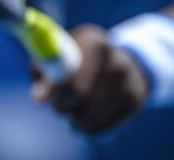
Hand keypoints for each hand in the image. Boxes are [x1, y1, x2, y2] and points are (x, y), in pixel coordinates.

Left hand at [32, 24, 148, 133]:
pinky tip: (92, 114)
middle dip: (63, 105)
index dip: (57, 92)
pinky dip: (89, 128)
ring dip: (76, 119)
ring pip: (88, 119)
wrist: (128, 66)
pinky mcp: (134, 103)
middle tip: (60, 105)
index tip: (47, 97)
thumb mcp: (62, 56)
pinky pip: (100, 129)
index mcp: (94, 43)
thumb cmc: (82, 60)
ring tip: (78, 107)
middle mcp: (116, 61)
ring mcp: (128, 83)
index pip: (72, 79)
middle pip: (80, 99)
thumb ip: (45, 71)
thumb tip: (39, 98)